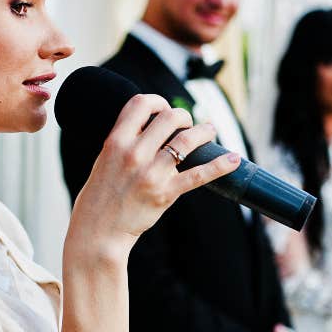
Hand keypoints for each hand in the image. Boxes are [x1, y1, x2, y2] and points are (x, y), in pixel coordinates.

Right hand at [67, 95, 239, 260]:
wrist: (98, 230)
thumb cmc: (101, 194)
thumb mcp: (105, 159)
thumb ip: (126, 141)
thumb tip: (152, 124)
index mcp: (116, 141)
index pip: (140, 104)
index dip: (157, 101)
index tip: (164, 109)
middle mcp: (134, 154)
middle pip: (169, 118)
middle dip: (184, 116)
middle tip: (188, 124)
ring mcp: (151, 174)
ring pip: (187, 141)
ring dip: (204, 132)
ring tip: (210, 131)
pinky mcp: (165, 193)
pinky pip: (198, 175)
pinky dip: (220, 165)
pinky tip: (233, 159)